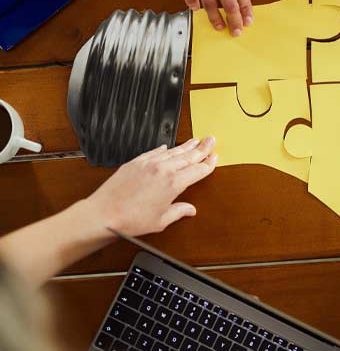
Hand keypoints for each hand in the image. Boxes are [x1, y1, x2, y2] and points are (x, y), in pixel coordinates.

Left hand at [84, 137, 217, 236]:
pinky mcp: (136, 162)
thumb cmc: (130, 220)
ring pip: (173, 151)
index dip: (208, 163)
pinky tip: (167, 147)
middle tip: (211, 140)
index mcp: (173, 184)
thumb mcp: (160, 220)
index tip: (214, 158)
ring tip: (195, 140)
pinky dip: (163, 149)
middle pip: (188, 156)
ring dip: (186, 146)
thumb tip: (189, 209)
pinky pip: (154, 152)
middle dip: (202, 148)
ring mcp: (149, 164)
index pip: (198, 170)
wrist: (104, 214)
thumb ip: (178, 212)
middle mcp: (163, 170)